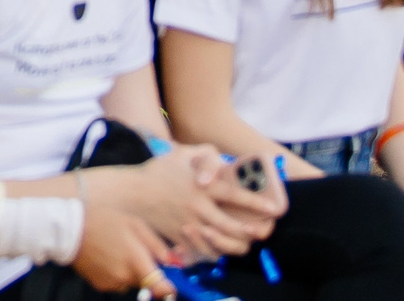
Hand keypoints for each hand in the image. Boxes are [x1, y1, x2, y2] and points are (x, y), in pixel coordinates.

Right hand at [70, 205, 177, 297]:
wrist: (68, 229)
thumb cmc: (102, 221)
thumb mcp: (134, 224)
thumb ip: (156, 245)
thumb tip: (172, 261)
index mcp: (136, 261)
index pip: (161, 288)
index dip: (169, 288)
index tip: (171, 283)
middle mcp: (124, 276)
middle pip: (146, 281)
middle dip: (145, 269)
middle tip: (134, 250)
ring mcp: (111, 283)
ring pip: (131, 282)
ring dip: (130, 271)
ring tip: (116, 250)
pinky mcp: (100, 285)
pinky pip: (117, 282)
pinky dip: (116, 273)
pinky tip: (106, 256)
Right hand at [86, 149, 277, 260]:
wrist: (131, 194)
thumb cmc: (157, 172)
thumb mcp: (181, 154)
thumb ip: (205, 153)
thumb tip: (223, 159)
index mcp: (202, 186)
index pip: (235, 196)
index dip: (257, 203)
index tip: (272, 209)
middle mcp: (199, 207)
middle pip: (232, 226)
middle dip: (251, 230)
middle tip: (261, 230)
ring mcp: (189, 225)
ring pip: (221, 241)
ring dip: (236, 243)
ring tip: (245, 241)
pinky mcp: (180, 237)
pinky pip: (203, 251)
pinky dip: (215, 251)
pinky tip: (220, 247)